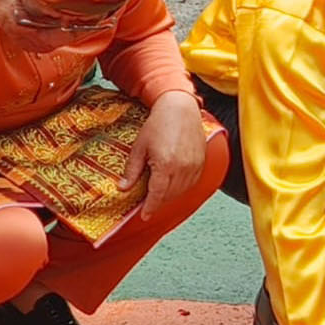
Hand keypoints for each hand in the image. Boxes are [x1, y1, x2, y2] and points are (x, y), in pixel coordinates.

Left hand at [120, 90, 206, 220]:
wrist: (180, 109)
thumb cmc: (158, 125)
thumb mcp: (139, 147)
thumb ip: (132, 171)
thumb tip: (123, 188)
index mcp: (165, 166)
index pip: (157, 195)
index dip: (150, 208)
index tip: (145, 216)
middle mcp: (182, 169)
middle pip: (169, 195)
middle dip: (158, 202)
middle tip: (147, 203)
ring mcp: (194, 166)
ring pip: (182, 191)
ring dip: (169, 195)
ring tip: (158, 193)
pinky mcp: (202, 162)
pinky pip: (192, 183)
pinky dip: (182, 187)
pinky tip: (173, 184)